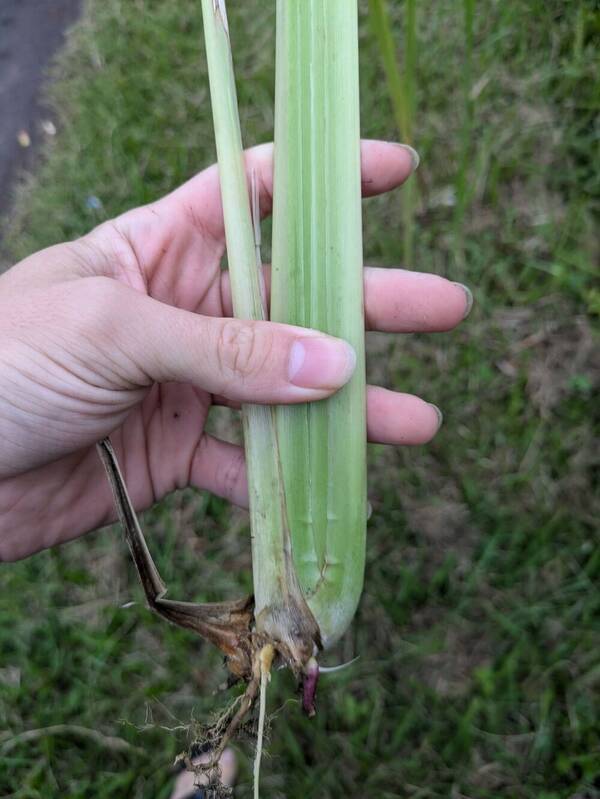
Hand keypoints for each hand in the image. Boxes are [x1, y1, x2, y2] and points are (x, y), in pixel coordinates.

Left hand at [0, 141, 470, 560]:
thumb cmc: (1, 364)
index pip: (250, 193)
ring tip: (419, 421)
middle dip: (369, 304)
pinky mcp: (177, 454)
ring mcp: (184, 386)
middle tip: (446, 308)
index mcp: (156, 249)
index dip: (320, 179)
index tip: (393, 174)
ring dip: (350, 408)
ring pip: (284, 391)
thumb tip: (338, 363)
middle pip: (292, 299)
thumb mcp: (114, 330)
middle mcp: (180, 312)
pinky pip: (249, 466)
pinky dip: (291, 480)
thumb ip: (227, 349)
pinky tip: (342, 489)